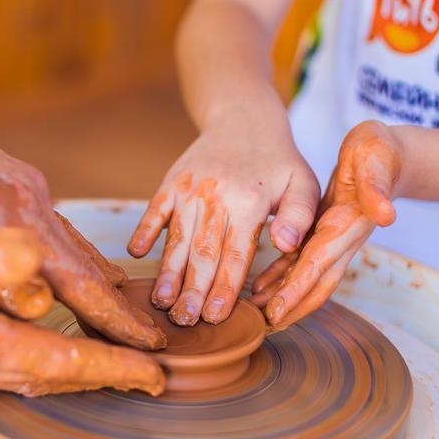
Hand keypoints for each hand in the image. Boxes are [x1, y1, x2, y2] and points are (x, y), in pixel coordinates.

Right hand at [0, 188, 164, 395]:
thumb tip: (37, 265)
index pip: (55, 360)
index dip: (108, 364)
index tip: (152, 368)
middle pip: (48, 379)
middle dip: (102, 377)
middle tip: (150, 374)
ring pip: (27, 378)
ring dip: (75, 373)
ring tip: (116, 365)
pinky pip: (5, 370)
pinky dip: (44, 364)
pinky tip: (55, 350)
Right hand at [127, 120, 319, 326]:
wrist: (243, 118)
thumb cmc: (277, 160)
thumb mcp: (302, 182)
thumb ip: (299, 215)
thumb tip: (285, 245)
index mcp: (248, 202)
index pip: (236, 255)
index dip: (225, 289)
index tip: (217, 317)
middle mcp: (215, 196)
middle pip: (202, 253)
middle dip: (193, 291)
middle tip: (185, 321)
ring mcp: (188, 190)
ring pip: (177, 238)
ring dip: (167, 272)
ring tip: (161, 301)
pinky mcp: (170, 183)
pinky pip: (154, 211)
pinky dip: (143, 232)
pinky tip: (135, 255)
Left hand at [250, 120, 401, 329]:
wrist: (390, 154)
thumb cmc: (380, 152)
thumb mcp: (377, 160)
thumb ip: (378, 187)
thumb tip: (387, 216)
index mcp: (348, 226)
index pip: (319, 264)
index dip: (297, 290)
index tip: (275, 312)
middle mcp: (341, 241)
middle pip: (314, 285)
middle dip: (289, 309)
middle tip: (260, 329)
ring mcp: (332, 241)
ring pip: (305, 279)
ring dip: (281, 298)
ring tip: (252, 315)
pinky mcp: (322, 234)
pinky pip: (299, 263)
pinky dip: (279, 278)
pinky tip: (258, 288)